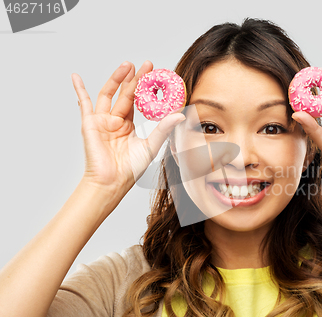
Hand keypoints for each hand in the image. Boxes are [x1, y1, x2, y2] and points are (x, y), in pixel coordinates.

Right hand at [71, 61, 185, 192]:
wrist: (111, 182)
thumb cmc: (130, 169)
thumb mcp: (151, 146)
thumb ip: (164, 128)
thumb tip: (180, 114)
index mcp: (129, 126)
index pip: (139, 102)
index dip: (148, 90)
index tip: (158, 76)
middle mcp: (115, 121)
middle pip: (126, 94)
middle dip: (136, 79)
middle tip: (147, 64)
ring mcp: (102, 121)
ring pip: (109, 94)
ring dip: (117, 78)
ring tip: (128, 65)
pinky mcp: (89, 123)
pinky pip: (83, 103)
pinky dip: (79, 89)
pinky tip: (76, 77)